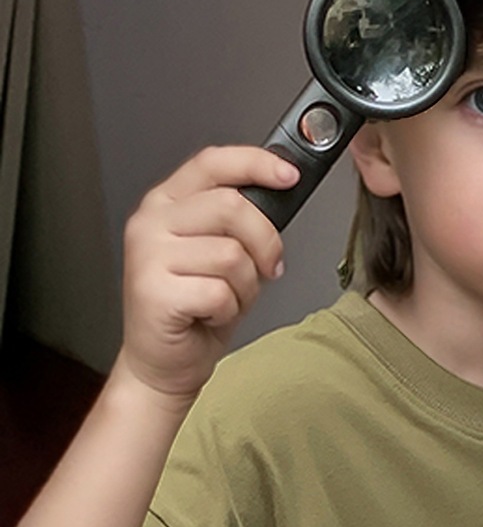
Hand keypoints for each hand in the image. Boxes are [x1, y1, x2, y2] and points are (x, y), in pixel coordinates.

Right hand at [118, 145, 299, 402]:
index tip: (290, 176)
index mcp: (167, 204)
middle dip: (264, 243)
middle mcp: (152, 222)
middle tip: (267, 270)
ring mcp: (148, 255)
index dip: (255, 163)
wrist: (162, 364)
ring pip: (231, 254)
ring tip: (225, 300)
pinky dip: (228, 311)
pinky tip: (209, 316)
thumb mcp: (221, 254)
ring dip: (244, 286)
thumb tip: (280, 192)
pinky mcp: (153, 290)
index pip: (212, 162)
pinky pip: (220, 292)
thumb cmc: (195, 310)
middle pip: (232, 207)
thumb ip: (240, 222)